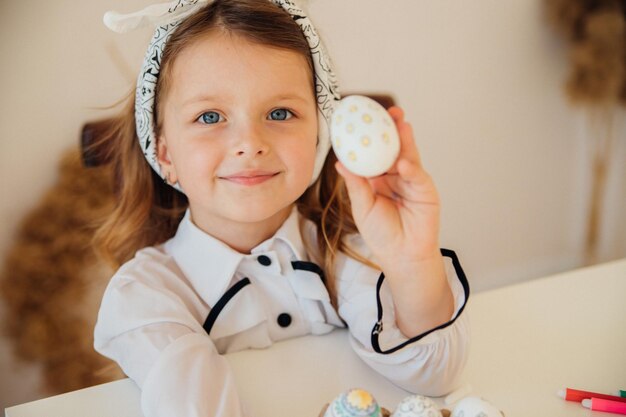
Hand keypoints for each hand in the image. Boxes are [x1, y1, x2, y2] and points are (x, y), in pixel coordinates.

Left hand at [335, 106, 440, 267]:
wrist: (401, 256)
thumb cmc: (382, 234)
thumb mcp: (362, 207)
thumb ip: (355, 184)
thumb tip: (341, 163)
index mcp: (379, 178)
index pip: (376, 151)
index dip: (372, 135)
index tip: (364, 119)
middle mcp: (396, 175)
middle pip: (395, 147)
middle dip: (394, 128)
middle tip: (390, 110)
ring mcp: (412, 181)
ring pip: (409, 155)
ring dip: (406, 140)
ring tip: (401, 124)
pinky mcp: (426, 191)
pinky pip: (418, 176)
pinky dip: (410, 169)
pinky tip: (403, 164)